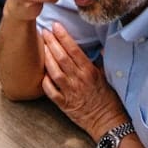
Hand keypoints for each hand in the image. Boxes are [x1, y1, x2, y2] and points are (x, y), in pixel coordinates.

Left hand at [40, 22, 127, 138]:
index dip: (63, 37)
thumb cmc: (108, 99)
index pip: (74, 50)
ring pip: (54, 72)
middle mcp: (78, 79)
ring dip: (46, 58)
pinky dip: (45, 82)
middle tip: (44, 32)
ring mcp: (70, 92)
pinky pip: (51, 91)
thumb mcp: (107, 76)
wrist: (107, 121)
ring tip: (40, 47)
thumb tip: (100, 47)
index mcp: (89, 71)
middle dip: (51, 43)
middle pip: (62, 58)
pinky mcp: (64, 104)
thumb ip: (100, 61)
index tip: (56, 26)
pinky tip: (40, 73)